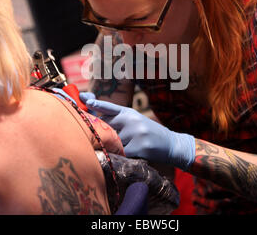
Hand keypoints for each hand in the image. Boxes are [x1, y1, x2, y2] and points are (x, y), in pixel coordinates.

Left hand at [81, 96, 195, 170]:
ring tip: (128, 148)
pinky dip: (121, 156)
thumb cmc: (147, 133)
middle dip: (104, 134)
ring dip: (115, 148)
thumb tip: (95, 122)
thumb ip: (116, 120)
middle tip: (107, 138)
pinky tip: (130, 155)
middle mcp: (132, 119)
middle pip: (107, 127)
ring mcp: (136, 133)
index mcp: (129, 112)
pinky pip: (122, 154)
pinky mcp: (140, 146)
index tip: (85, 100)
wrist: (171, 144)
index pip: (109, 107)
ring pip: (114, 142)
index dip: (96, 104)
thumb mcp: (134, 121)